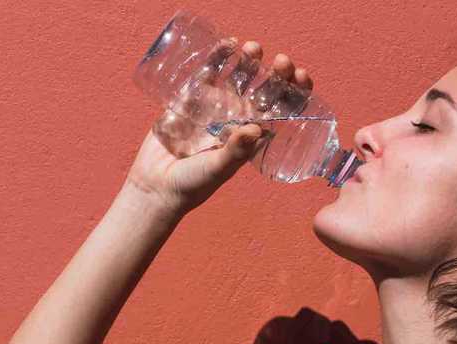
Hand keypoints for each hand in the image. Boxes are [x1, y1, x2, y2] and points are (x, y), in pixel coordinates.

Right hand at [120, 41, 314, 213]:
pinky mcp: (192, 98)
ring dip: (249, 60)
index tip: (300, 76)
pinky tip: (226, 45)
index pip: (283, 109)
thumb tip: (255, 128)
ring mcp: (216, 105)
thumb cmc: (193, 184)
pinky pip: (208, 72)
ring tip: (253, 48)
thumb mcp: (217, 170)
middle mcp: (238, 117)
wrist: (155, 185)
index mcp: (253, 134)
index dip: (295, 91)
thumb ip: (234, 151)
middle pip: (264, 88)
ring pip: (239, 76)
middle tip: (280, 61)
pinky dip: (218, 57)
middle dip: (276, 73)